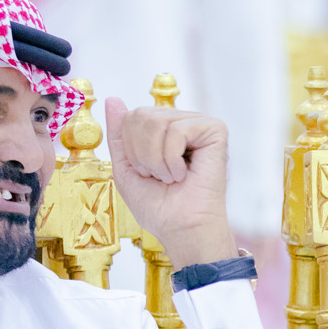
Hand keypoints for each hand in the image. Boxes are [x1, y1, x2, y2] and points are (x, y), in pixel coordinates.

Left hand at [101, 98, 235, 266]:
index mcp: (162, 130)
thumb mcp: (125, 168)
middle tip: (159, 177)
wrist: (182, 229)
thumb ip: (118, 134)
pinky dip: (172, 159)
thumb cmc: (159, 207)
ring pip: (157, 121)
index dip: (130, 148)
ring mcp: (199, 124)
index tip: (146, 173)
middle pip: (141, 115)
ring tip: (170, 177)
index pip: (132, 116)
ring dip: (156, 159)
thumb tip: (112, 99)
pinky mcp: (215, 130)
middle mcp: (182, 122)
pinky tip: (184, 174)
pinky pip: (177, 130)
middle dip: (141, 154)